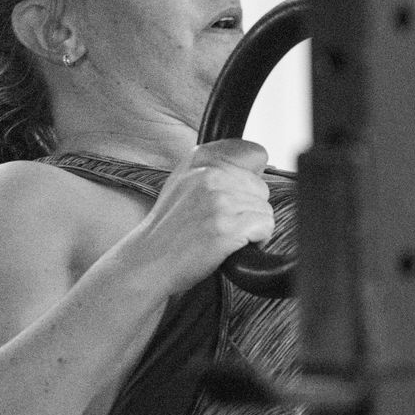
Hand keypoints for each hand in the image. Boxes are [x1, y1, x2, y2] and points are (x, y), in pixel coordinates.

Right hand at [121, 140, 274, 294]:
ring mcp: (219, 200)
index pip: (255, 153)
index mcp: (200, 159)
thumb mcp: (183, 182)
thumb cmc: (168, 229)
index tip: (239, 196)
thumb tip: (255, 165)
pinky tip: (231, 246)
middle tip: (224, 224)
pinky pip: (266, 227)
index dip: (252, 180)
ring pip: (264, 210)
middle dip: (250, 208)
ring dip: (251, 228)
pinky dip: (256, 241)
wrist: (148, 261)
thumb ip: (214, 169)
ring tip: (223, 236)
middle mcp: (210, 174)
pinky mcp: (228, 226)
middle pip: (261, 187)